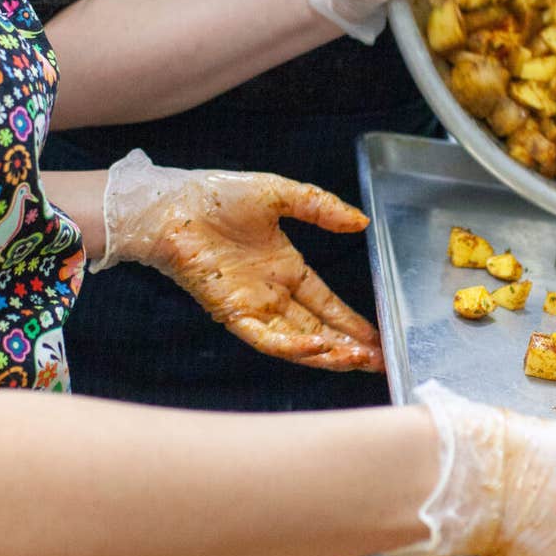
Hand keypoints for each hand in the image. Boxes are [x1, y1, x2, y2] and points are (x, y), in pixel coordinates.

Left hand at [93, 149, 382, 371]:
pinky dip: (293, 347)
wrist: (173, 203)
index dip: (354, 322)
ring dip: (329, 353)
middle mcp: (272, 294)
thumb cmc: (217, 195)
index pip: (328, 304)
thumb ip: (320, 207)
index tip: (380, 337)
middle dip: (351, 347)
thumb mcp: (280, 194)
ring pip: (297, 342)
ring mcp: (253, 306)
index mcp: (286, 269)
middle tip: (382, 361)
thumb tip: (361, 221)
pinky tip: (319, 347)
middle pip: (319, 330)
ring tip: (361, 360)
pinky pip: (266, 338)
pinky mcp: (231, 313)